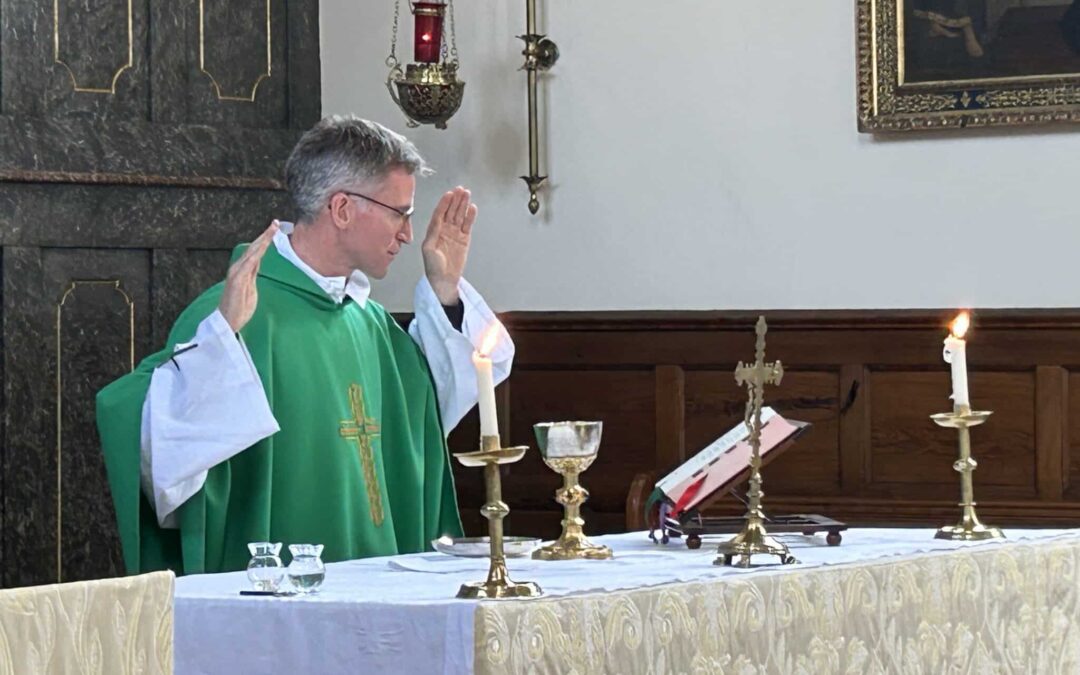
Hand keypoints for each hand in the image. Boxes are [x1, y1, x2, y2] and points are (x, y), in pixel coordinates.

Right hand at [218, 221, 278, 332]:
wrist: (228, 321)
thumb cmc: (239, 306)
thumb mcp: (251, 287)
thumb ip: (252, 273)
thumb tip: (257, 261)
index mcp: (243, 270)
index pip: (256, 251)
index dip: (264, 240)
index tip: (273, 229)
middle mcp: (238, 268)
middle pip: (254, 248)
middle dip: (265, 235)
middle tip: (275, 223)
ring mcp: (237, 273)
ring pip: (252, 253)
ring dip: (262, 241)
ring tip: (271, 230)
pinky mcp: (237, 280)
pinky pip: (248, 264)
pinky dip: (255, 254)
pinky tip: (262, 246)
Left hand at [422, 187, 476, 304]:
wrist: (443, 280)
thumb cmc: (433, 266)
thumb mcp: (429, 249)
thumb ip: (433, 233)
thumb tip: (438, 220)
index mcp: (434, 231)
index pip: (440, 213)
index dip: (444, 203)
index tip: (450, 194)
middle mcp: (444, 230)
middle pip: (451, 211)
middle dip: (455, 200)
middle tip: (461, 189)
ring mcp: (455, 234)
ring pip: (459, 216)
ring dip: (463, 205)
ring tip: (467, 193)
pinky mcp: (464, 240)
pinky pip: (467, 225)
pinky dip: (470, 217)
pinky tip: (472, 208)